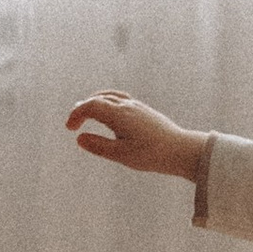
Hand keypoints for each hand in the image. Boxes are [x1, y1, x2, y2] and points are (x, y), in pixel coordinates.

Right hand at [67, 90, 203, 180]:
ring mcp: (137, 106)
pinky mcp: (144, 110)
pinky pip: (120, 98)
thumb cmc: (151, 155)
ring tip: (86, 111)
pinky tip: (109, 112)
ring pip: (110, 96)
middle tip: (73, 123)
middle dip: (82, 108)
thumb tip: (79, 138)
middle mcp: (127, 106)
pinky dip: (107, 102)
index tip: (70, 129)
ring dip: (95, 102)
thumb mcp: (121, 155)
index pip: (90, 106)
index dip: (76, 114)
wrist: (182, 150)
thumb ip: (98, 146)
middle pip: (98, 99)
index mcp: (119, 114)